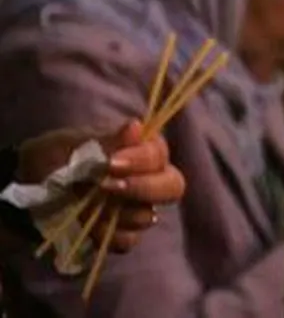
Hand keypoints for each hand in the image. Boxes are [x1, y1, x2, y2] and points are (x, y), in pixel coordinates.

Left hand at [19, 120, 184, 252]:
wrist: (26, 189)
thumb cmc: (52, 158)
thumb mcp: (72, 145)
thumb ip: (106, 141)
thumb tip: (136, 126)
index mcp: (140, 150)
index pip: (160, 155)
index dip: (141, 161)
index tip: (110, 164)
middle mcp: (147, 178)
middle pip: (173, 187)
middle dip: (144, 189)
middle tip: (109, 188)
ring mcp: (136, 208)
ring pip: (148, 216)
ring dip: (117, 213)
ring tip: (88, 205)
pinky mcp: (122, 232)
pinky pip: (130, 240)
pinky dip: (107, 234)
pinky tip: (88, 225)